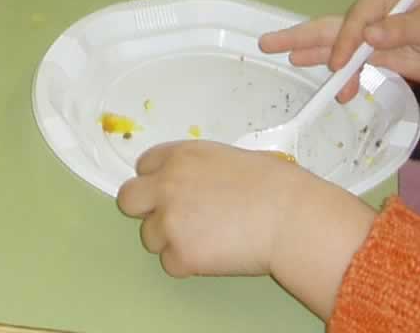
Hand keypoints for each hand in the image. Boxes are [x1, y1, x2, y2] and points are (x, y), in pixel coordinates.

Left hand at [117, 143, 377, 315]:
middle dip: (147, 210)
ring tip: (209, 239)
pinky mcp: (179, 255)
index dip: (159, 181)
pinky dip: (188, 264)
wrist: (290, 217)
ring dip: (171, 240)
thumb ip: (201, 168)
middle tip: (174, 220)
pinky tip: (216, 255)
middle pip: (129, 200)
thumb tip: (201, 183)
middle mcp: (166, 185)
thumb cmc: (275, 185)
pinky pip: (170, 264)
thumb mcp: (231, 158)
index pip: (144, 166)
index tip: (174, 193)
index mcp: (180, 156)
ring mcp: (169, 221)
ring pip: (149, 237)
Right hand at [260, 0, 419, 99]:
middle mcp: (375, 13)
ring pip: (337, 44)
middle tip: (268, 42)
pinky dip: (336, 70)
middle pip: (334, 25)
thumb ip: (402, 30)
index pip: (357, 18)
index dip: (345, 41)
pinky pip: (352, 62)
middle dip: (303, 35)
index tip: (338, 63)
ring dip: (312, 52)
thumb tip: (368, 36)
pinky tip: (316, 73)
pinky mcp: (382, 56)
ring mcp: (376, 36)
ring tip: (281, 55)